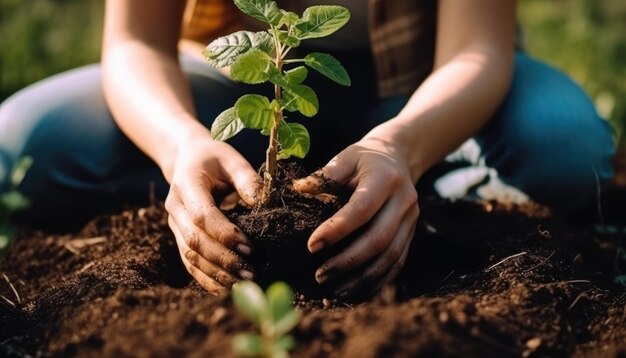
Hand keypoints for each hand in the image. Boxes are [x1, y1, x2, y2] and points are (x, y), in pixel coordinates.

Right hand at [164, 132, 260, 294]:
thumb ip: (247, 179)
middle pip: (195, 241)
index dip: (225, 234)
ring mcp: (174, 224)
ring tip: (244, 284)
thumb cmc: (214, 158)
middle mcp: (175, 207)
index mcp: (187, 184)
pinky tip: (226, 288)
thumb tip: (264, 204)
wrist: (186, 159)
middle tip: (251, 273)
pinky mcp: (178, 236)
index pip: (202, 215)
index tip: (250, 247)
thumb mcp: (232, 159)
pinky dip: (206, 278)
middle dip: (223, 260)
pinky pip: (189, 262)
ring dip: (216, 274)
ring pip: (190, 256)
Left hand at [294, 128, 419, 297]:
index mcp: (385, 179)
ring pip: (390, 257)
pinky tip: (357, 291)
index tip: (311, 246)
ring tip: (335, 289)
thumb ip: (325, 175)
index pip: (361, 209)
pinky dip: (378, 281)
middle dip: (347, 261)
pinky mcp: (412, 234)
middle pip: (378, 239)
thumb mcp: (346, 158)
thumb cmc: (364, 160)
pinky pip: (397, 263)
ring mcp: (411, 220)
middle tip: (320, 275)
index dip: (336, 229)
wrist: (399, 158)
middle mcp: (404, 201)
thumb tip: (298, 189)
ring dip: (362, 277)